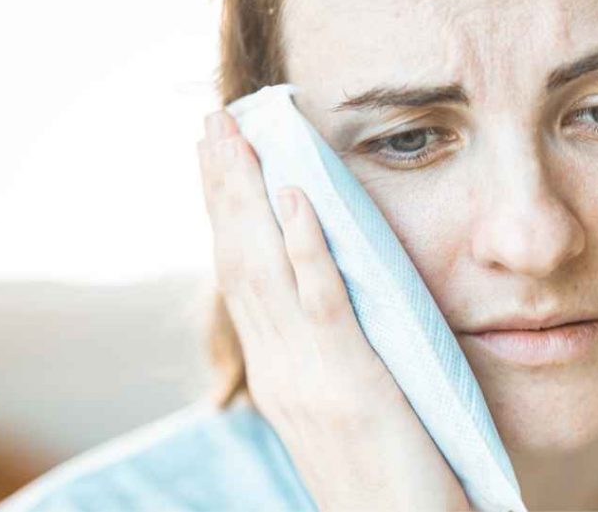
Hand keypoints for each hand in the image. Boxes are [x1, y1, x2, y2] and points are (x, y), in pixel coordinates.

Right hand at [196, 109, 471, 510]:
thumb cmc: (386, 481)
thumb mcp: (345, 412)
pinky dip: (304, 246)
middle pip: (239, 261)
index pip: (242, 279)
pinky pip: (323, 304)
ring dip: (247, 196)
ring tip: (233, 135)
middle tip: (211, 121)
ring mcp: (309, 379)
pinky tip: (293, 196)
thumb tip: (331, 303)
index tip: (217, 159)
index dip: (226, 214)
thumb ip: (331, 358)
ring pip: (265, 269)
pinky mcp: (353, 387)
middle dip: (223, 187)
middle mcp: (280, 372)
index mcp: (279, 375)